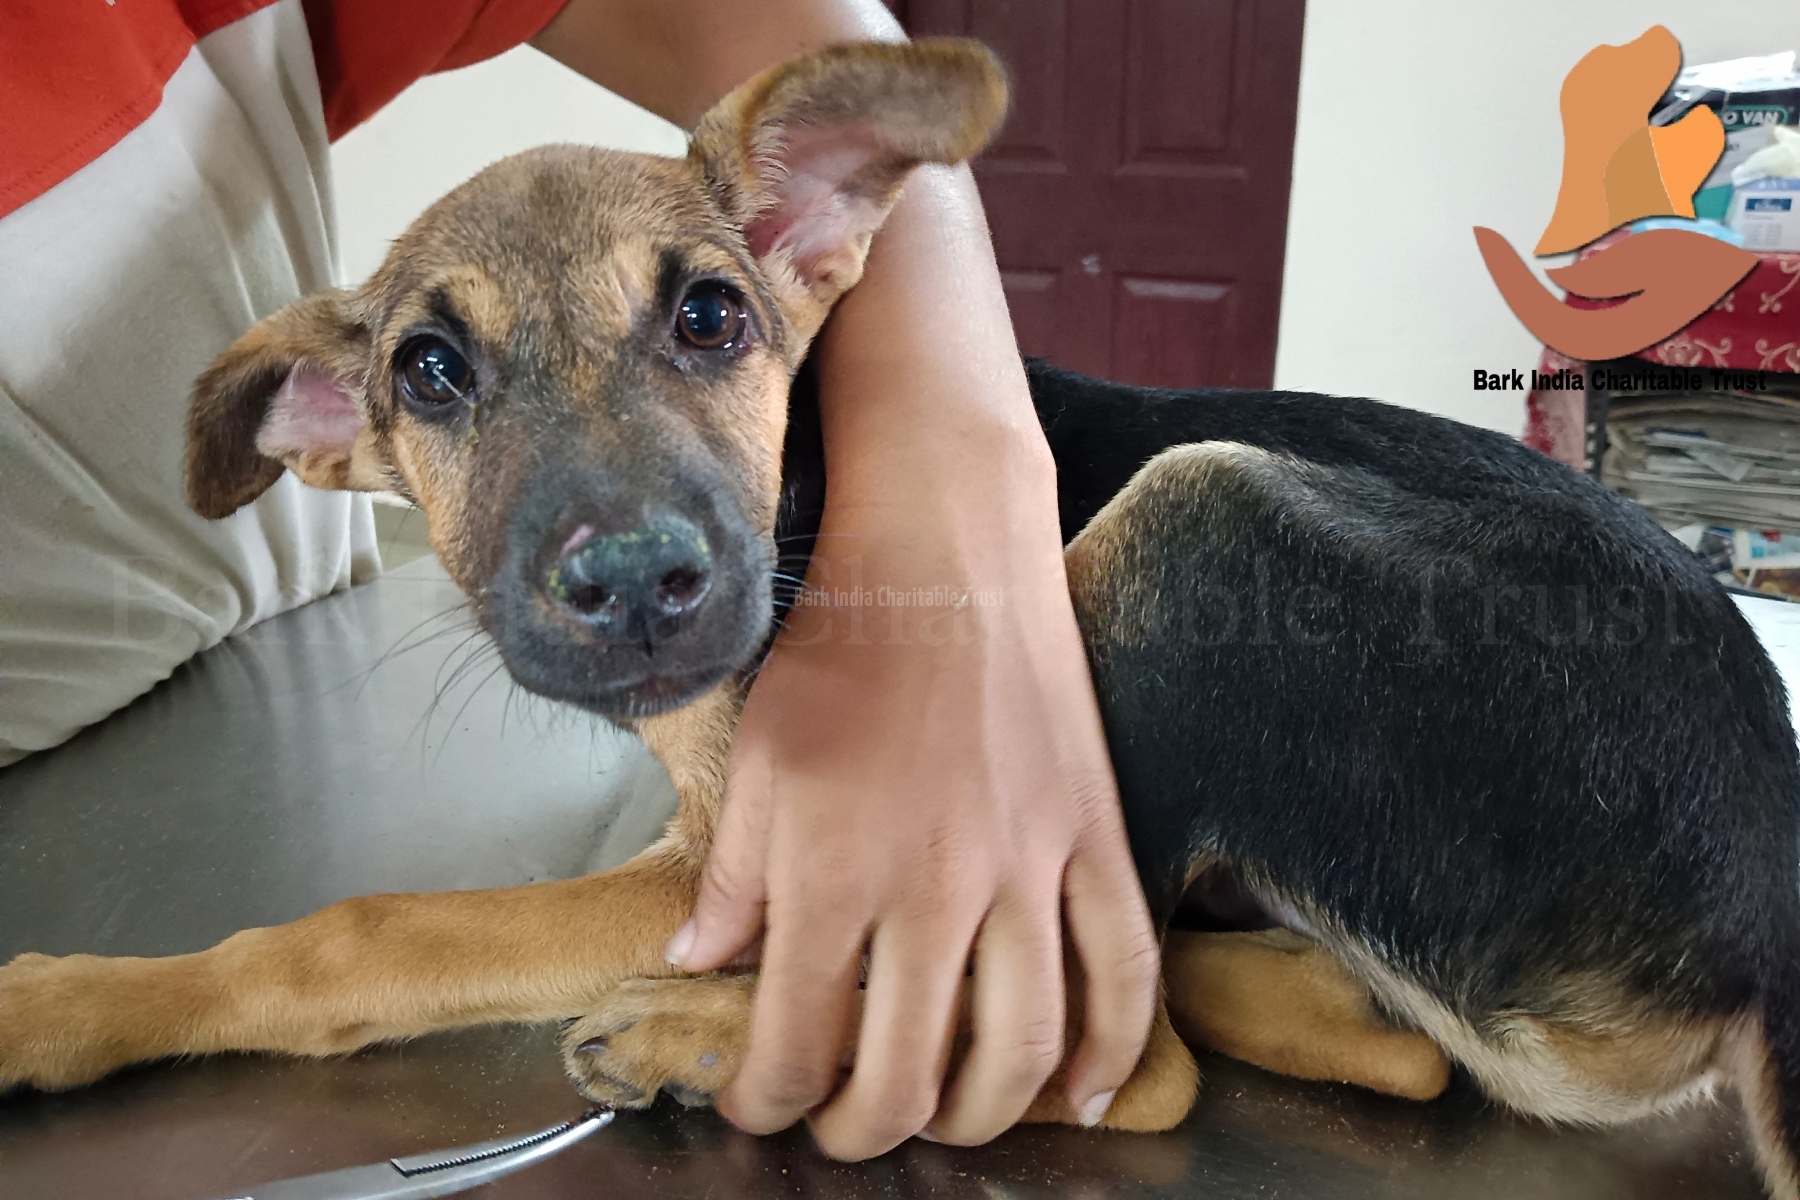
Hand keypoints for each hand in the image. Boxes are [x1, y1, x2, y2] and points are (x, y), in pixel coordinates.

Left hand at [668, 496, 1159, 1157]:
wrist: (946, 552)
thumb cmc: (839, 646)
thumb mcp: (755, 758)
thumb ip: (727, 876)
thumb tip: (696, 961)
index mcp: (833, 874)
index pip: (795, 1046)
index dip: (765, 1100)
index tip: (753, 1101)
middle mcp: (935, 889)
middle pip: (906, 1078)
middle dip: (862, 1131)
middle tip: (841, 1129)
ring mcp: (1030, 868)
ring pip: (1020, 1050)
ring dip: (979, 1120)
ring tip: (946, 1125)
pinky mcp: (1095, 837)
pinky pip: (1126, 970)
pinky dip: (1112, 1052)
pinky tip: (1082, 1095)